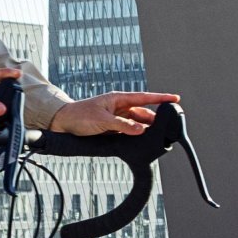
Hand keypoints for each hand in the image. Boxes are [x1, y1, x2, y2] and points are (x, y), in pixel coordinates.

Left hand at [49, 91, 181, 136]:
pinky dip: (136, 134)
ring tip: (157, 135)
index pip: (144, 97)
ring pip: (137, 122)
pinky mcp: (113, 127)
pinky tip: (142, 139)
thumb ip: (122, 125)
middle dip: (156, 118)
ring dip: (146, 128)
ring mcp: (117, 117)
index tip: (175, 98)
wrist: (62, 123)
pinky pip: (129, 130)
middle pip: (144, 112)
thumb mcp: (102, 120)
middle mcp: (120, 106)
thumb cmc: (79, 116)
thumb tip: (140, 129)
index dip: (161, 98)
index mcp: (118, 98)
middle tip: (168, 126)